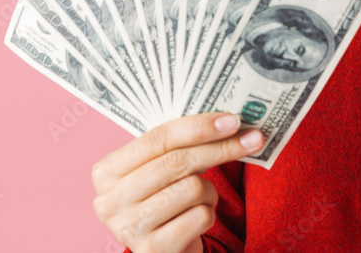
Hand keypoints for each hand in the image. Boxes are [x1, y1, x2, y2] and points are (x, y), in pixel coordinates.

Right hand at [92, 112, 263, 252]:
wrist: (164, 250)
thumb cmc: (165, 200)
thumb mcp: (160, 170)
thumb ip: (179, 145)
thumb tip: (229, 120)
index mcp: (106, 171)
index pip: (158, 138)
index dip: (199, 126)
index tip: (233, 120)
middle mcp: (109, 200)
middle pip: (177, 161)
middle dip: (220, 148)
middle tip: (253, 139)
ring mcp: (129, 228)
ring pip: (192, 188)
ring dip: (209, 192)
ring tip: (200, 199)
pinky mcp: (153, 249)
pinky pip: (200, 216)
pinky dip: (208, 214)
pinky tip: (196, 219)